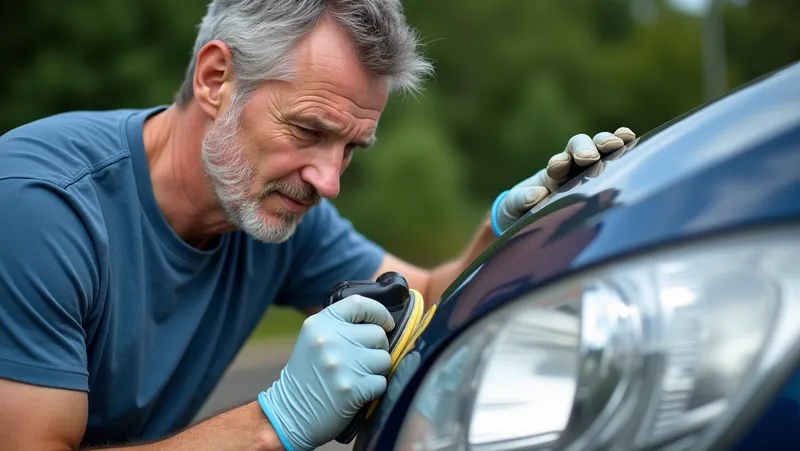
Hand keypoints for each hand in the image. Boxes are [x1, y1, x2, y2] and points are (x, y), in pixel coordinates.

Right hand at [258, 295, 394, 450]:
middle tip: (362, 362)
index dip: (379, 313)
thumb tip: (381, 323)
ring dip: (377, 371)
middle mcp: (330, 340)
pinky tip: (357, 393)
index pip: (360, 304)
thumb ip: (341, 327)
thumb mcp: (314, 340)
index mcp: (320, 323)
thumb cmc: (308, 376)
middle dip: (377, 349)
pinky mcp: (351, 388)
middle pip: (378, 335)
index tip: (385, 324)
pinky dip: (374, 390)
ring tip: (358, 377)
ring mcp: (340, 364)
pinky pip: (381, 382)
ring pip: (384, 359)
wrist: (289, 414)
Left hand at [490, 127, 635, 234]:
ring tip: (617, 142)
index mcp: (551, 174)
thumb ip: (521, 200)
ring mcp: (590, 170)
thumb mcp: (515, 206)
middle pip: (578, 148)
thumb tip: (537, 195)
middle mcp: (572, 167)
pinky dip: (623, 146)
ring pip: (599, 149)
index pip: (557, 164)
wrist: (536, 216)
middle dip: (584, 149)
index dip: (559, 164)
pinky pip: (615, 159)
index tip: (558, 167)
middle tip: (588, 157)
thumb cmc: (524, 209)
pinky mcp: (605, 178)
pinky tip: (632, 140)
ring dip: (607, 143)